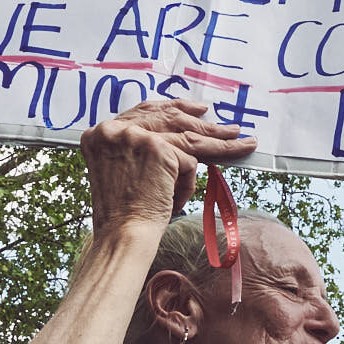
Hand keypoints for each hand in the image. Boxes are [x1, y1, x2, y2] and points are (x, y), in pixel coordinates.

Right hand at [79, 100, 255, 237]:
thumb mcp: (125, 172)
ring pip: (189, 137)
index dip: (173, 109)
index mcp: (100, 133)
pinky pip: (190, 162)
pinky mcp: (159, 149)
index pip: (144, 112)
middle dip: (204, 123)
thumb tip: (180, 137)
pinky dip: (187, 185)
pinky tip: (174, 202)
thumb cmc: (124, 214)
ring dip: (220, 142)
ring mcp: (136, 136)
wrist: (122, 235)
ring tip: (243, 144)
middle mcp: (114, 129)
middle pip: (170, 119)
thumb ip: (141, 150)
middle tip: (228, 128)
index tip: (196, 109)